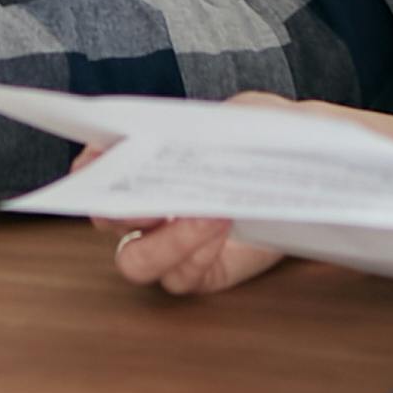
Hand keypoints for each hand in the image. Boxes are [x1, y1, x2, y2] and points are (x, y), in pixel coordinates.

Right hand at [82, 119, 285, 297]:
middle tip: (154, 196)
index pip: (95, 169)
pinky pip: (182, 279)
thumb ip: (226, 117)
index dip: (88, 166)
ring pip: (136, 262)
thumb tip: (209, 130)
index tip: (99, 159)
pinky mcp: (203, 273)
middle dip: (122, 208)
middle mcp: (147, 209)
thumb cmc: (265, 138)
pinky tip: (221, 228)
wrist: (303, 173)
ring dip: (166, 241)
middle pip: (107, 219)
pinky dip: (196, 255)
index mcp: (144, 162)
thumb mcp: (249, 113)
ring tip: (206, 214)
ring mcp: (171, 246)